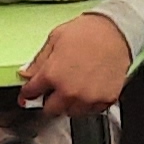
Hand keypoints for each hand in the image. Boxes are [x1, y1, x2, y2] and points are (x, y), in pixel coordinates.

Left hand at [19, 15, 135, 116]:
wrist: (117, 30)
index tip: (30, 92)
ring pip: (70, 112)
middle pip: (49, 110)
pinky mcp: (105, 100)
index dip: (28, 92)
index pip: (30, 93)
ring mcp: (88, 98)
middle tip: (55, 88)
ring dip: (69, 103)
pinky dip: (88, 103)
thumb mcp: (55, 39)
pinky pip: (91, 111)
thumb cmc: (88, 31)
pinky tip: (89, 88)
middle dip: (49, 100)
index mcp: (52, 75)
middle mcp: (69, 91)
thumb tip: (25, 74)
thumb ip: (38, 61)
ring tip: (75, 86)